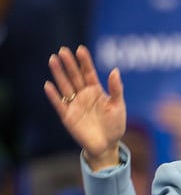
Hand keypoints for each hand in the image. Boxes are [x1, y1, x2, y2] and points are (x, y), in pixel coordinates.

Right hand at [43, 45, 126, 169]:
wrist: (107, 144)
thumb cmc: (115, 124)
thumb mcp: (118, 105)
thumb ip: (116, 89)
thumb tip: (115, 70)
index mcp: (97, 91)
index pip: (89, 73)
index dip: (84, 62)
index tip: (80, 49)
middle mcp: (84, 95)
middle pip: (75, 76)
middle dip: (69, 64)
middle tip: (62, 50)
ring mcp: (75, 104)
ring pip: (65, 86)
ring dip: (59, 74)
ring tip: (53, 60)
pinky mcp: (68, 116)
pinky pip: (59, 103)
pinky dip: (53, 95)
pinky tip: (48, 85)